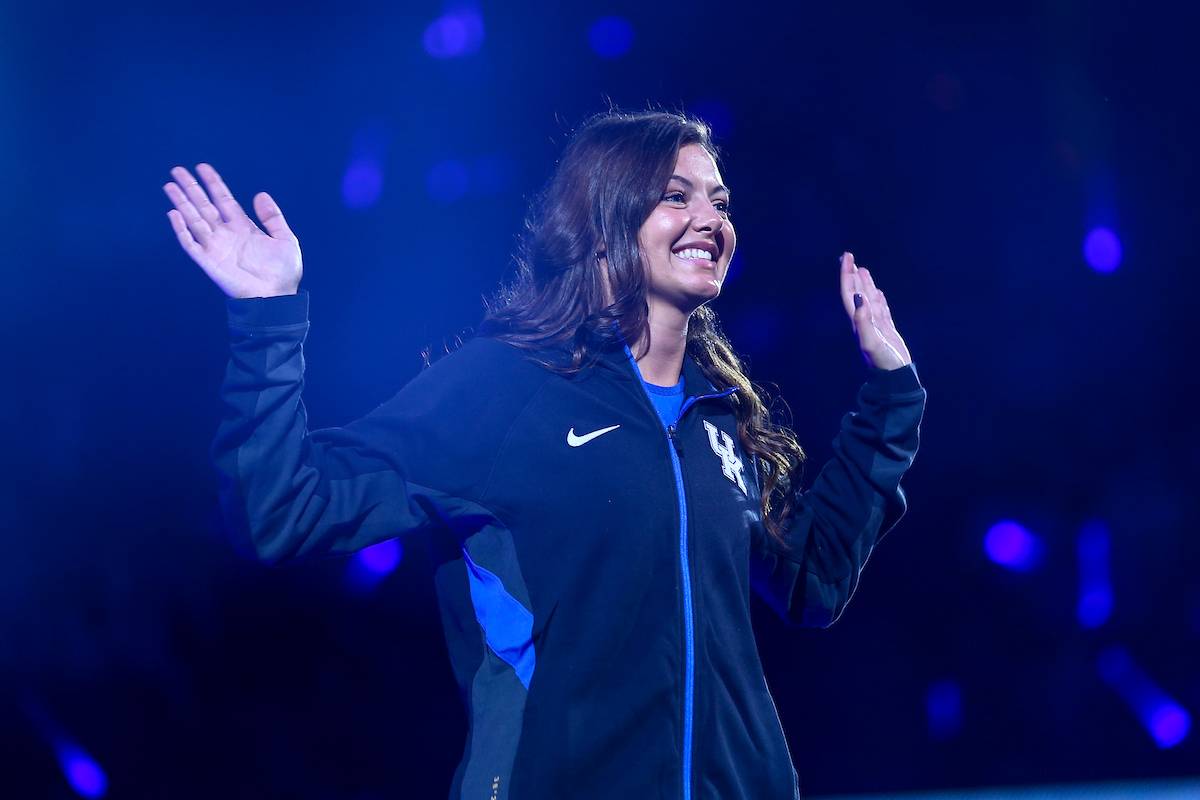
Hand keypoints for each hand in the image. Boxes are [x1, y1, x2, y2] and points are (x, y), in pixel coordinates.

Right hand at [164, 164, 301, 298]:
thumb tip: (260, 194)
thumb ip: (273, 217)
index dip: (213, 183)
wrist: (277, 298)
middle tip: (178, 170)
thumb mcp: (285, 240)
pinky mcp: (209, 262)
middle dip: (191, 188)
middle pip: (204, 206)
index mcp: (243, 227)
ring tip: (170, 186)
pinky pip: (191, 244)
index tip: (203, 167)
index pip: (224, 200)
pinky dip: (182, 230)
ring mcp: (216, 247)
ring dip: (182, 203)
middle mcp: (226, 234)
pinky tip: (174, 214)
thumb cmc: (283, 273)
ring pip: (194, 220)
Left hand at [839, 251, 911, 369]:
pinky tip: (877, 292)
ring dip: (864, 283)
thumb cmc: (883, 363)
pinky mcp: (886, 331)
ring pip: (868, 299)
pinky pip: (880, 310)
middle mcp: (864, 321)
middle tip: (849, 256)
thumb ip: (863, 321)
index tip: (847, 258)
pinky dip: (878, 298)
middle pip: (856, 293)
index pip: (849, 293)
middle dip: (852, 274)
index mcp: (858, 321)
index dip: (847, 275)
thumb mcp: (871, 342)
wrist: (894, 379)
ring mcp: (875, 325)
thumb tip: (859, 298)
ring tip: (862, 269)